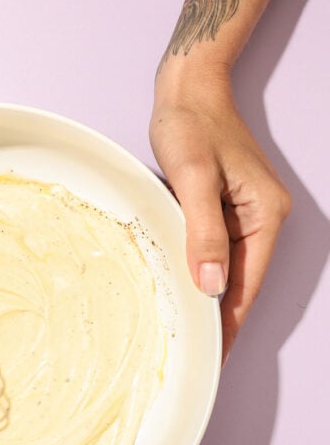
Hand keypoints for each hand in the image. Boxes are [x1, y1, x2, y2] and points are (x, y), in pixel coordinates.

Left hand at [151, 64, 291, 362]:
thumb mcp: (193, 176)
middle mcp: (261, 218)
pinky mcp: (224, 207)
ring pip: (225, 268)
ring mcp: (243, 213)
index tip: (213, 356)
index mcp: (265, 214)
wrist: (188, 88)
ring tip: (184, 332)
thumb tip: (212, 287)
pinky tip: (179, 288)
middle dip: (217, 317)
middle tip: (192, 354)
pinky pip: (213, 249)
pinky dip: (198, 270)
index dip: (228, 323)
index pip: (246, 284)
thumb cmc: (190, 124)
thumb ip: (203, 232)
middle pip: (239, 281)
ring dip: (205, 296)